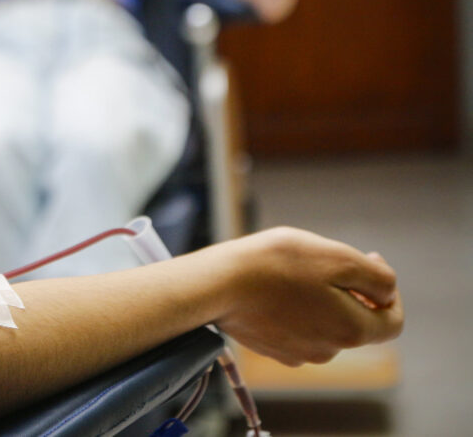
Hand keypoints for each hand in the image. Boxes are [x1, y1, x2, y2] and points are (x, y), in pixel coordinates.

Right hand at [213, 227, 402, 366]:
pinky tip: (274, 288)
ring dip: (321, 301)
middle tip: (326, 260)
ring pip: (325, 325)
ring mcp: (298, 353)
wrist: (218, 284)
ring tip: (294, 272)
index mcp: (353, 330)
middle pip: (356, 321)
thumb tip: (388, 293)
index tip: (370, 262)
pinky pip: (297, 330)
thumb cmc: (276, 264)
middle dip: (350, 292)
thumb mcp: (338, 257)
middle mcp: (329, 350)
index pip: (393, 321)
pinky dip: (295, 310)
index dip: (390, 293)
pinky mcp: (272, 349)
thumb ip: (377, 277)